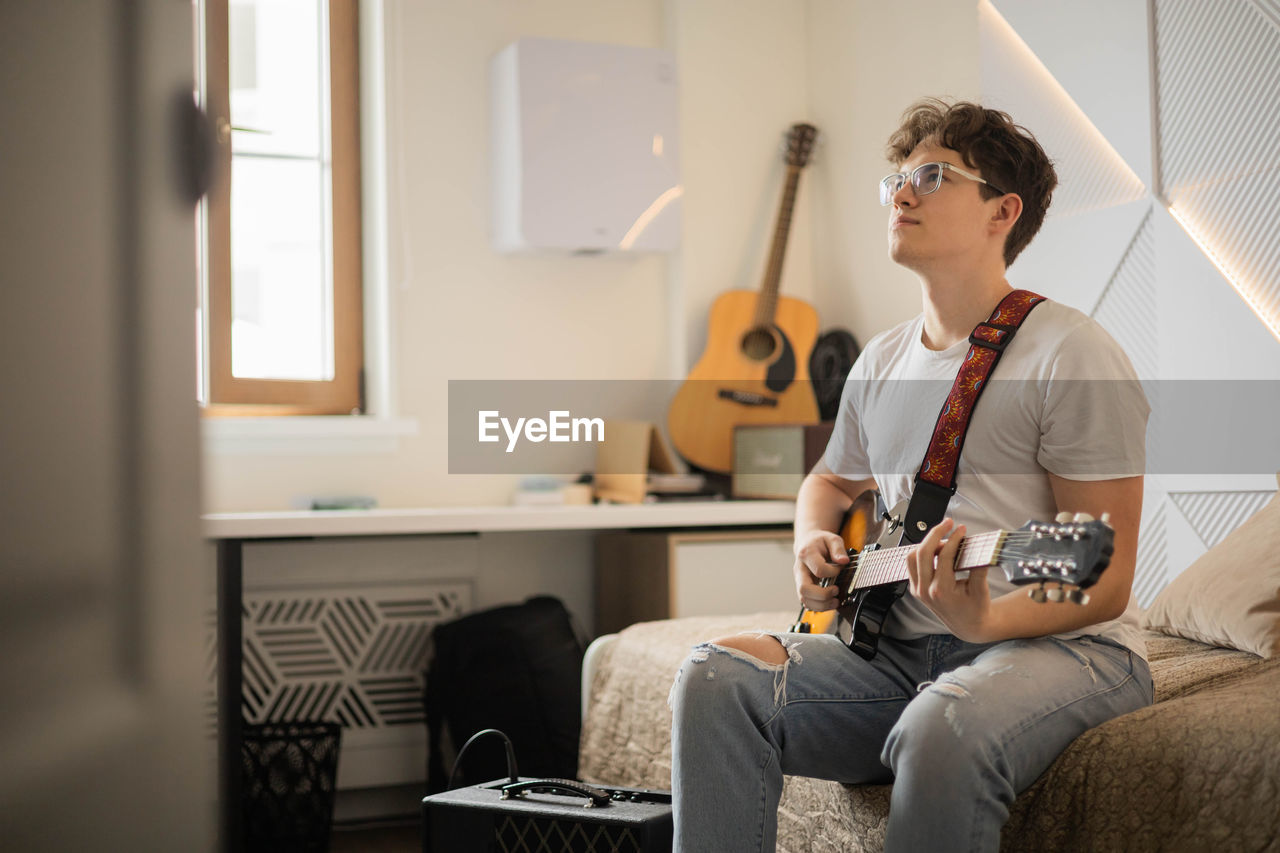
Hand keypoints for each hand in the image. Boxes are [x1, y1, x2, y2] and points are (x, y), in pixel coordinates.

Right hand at [792, 529, 848, 611]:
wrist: (807, 543)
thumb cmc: (820, 542)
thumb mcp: (832, 539)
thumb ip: (838, 549)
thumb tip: (844, 561)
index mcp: (806, 554)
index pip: (819, 569)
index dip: (833, 572)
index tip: (840, 568)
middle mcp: (799, 569)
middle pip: (804, 589)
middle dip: (823, 595)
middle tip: (836, 591)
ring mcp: (799, 580)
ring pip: (804, 600)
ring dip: (821, 605)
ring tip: (835, 601)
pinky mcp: (802, 588)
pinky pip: (807, 602)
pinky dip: (819, 607)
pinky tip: (830, 602)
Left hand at [906, 518, 991, 641]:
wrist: (967, 625)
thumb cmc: (976, 609)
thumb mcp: (981, 590)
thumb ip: (978, 569)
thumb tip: (979, 547)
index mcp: (941, 591)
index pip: (944, 557)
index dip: (954, 539)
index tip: (962, 529)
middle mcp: (925, 590)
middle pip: (923, 553)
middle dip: (935, 533)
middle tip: (948, 523)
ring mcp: (917, 590)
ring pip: (912, 557)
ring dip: (926, 543)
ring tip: (943, 536)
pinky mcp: (915, 588)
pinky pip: (912, 565)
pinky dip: (921, 553)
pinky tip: (935, 548)